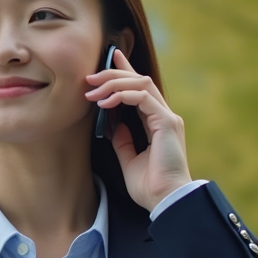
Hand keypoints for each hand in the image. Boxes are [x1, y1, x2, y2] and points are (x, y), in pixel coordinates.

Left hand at [85, 48, 191, 211]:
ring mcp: (167, 117)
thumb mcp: (128, 159)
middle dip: (114, 73)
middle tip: (90, 77)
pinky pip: (142, 98)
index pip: (141, 89)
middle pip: (140, 80)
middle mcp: (164, 116)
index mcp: (157, 123)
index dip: (126, 70)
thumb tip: (113, 124)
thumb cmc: (150, 186)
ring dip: (114, 83)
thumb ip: (123, 139)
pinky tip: (106, 102)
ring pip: (141, 84)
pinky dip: (122, 95)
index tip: (111, 57)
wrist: (164, 200)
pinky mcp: (166, 123)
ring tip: (93, 89)